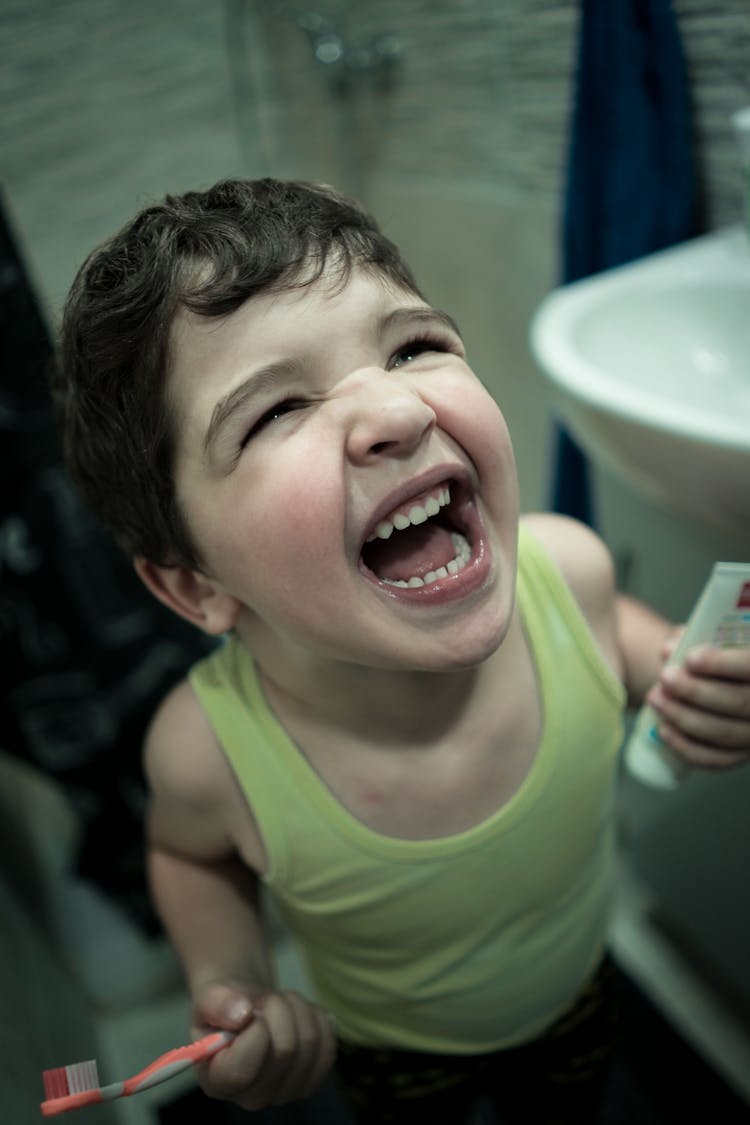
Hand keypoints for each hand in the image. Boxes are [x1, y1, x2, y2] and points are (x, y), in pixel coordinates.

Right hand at [192, 979, 336, 1109]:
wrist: (247, 1011)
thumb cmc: (225, 1009)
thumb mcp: (209, 997)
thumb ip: (216, 1003)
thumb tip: (242, 1014)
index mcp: (217, 1082)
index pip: (240, 1071)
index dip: (254, 1032)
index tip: (251, 1011)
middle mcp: (251, 1098)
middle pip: (284, 1050)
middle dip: (277, 1008)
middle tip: (263, 999)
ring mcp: (284, 1093)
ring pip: (309, 1042)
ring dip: (296, 1008)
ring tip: (278, 1003)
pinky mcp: (311, 1082)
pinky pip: (327, 1046)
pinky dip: (317, 1019)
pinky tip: (298, 1014)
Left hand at [646, 644, 749, 770]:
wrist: (722, 682)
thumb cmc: (715, 656)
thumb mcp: (708, 640)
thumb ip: (691, 639)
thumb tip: (670, 651)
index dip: (723, 664)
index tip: (690, 659)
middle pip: (738, 702)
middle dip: (696, 691)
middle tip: (665, 678)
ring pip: (725, 733)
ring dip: (684, 717)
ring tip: (656, 699)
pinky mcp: (742, 754)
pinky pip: (717, 759)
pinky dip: (688, 747)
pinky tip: (665, 730)